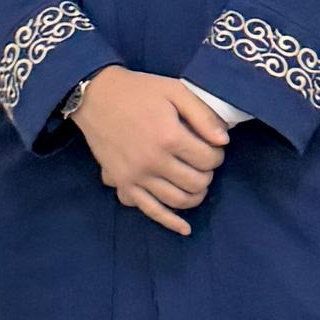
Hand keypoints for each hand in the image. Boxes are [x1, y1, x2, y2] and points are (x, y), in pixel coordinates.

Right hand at [71, 70, 229, 235]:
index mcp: (169, 137)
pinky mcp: (124, 184)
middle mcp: (154, 161)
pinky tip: (185, 228)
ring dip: (195, 195)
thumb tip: (223, 141)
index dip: (217, 154)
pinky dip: (170, 222)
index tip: (212, 147)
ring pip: (178, 200)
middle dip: (207, 174)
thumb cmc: (138, 91)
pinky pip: (150, 210)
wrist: (96, 97)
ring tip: (196, 182)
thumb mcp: (174, 90)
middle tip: (203, 162)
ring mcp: (137, 176)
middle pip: (196, 182)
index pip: (208, 159)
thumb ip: (202, 114)